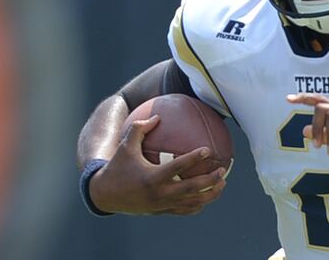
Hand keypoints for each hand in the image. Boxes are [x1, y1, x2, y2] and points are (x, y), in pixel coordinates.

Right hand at [89, 115, 226, 214]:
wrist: (105, 195)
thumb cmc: (117, 167)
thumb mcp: (125, 146)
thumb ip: (140, 129)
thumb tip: (157, 116)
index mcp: (152, 177)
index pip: (178, 167)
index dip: (194, 158)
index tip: (208, 150)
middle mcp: (159, 193)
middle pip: (191, 189)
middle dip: (210, 181)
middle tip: (222, 170)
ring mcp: (162, 205)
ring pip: (192, 203)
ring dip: (210, 195)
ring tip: (223, 184)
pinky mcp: (162, 212)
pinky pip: (185, 210)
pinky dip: (198, 204)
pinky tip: (208, 196)